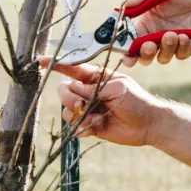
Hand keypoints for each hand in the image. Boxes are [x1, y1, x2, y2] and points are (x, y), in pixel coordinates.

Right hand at [40, 57, 166, 146]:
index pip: (73, 68)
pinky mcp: (90, 125)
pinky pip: (74, 127)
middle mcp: (90, 91)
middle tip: (82, 104)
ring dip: (78, 115)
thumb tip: (72, 90)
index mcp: (97, 77)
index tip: (42, 62)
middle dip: (69, 98)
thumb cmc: (136, 100)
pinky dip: (82, 128)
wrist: (148, 124)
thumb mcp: (116, 88)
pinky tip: (96, 127)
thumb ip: (92, 89)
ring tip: (96, 118)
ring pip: (67, 110)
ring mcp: (89, 108)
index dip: (58, 65)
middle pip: (64, 91)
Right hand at [122, 0, 190, 66]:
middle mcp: (157, 36)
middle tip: (149, 45)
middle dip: (143, 54)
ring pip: (161, 57)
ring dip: (165, 48)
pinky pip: (179, 55)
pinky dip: (180, 47)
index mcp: (146, 23)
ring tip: (172, 34)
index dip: (126, 49)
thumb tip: (125, 6)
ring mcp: (172, 43)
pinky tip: (184, 36)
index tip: (125, 52)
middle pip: (143, 56)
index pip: (131, 41)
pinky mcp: (187, 48)